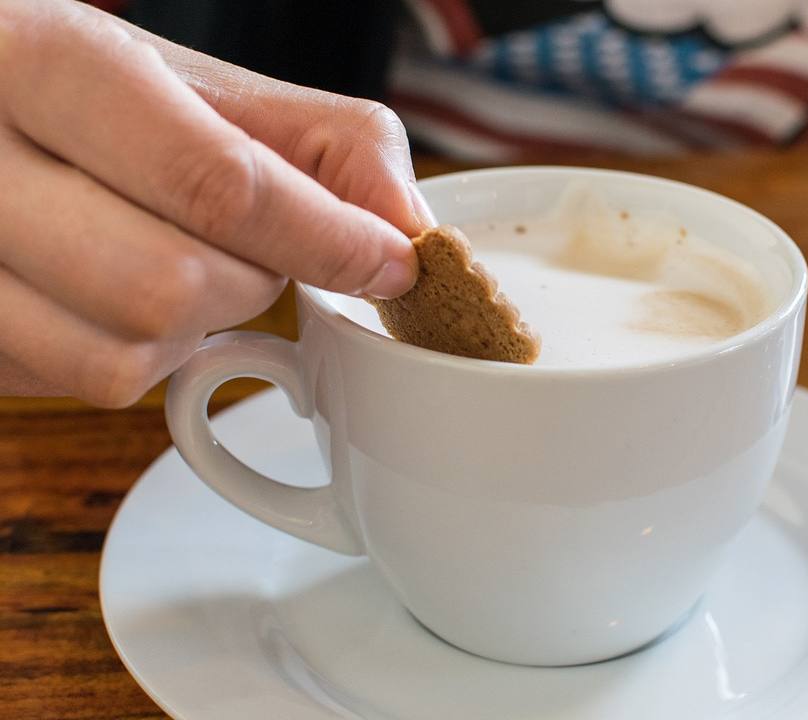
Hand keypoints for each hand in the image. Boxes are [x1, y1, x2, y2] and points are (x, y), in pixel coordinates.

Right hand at [0, 0, 428, 406]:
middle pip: (171, 287)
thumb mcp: (196, 87)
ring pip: (122, 360)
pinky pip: (76, 386)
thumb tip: (411, 225)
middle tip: (243, 249)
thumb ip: (326, 144)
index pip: (216, 184)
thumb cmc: (84, 100)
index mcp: (49, 65)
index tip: (391, 265)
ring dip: (188, 333)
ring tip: (168, 264)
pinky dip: (128, 356)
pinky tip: (111, 297)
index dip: (327, 240)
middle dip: (247, 285)